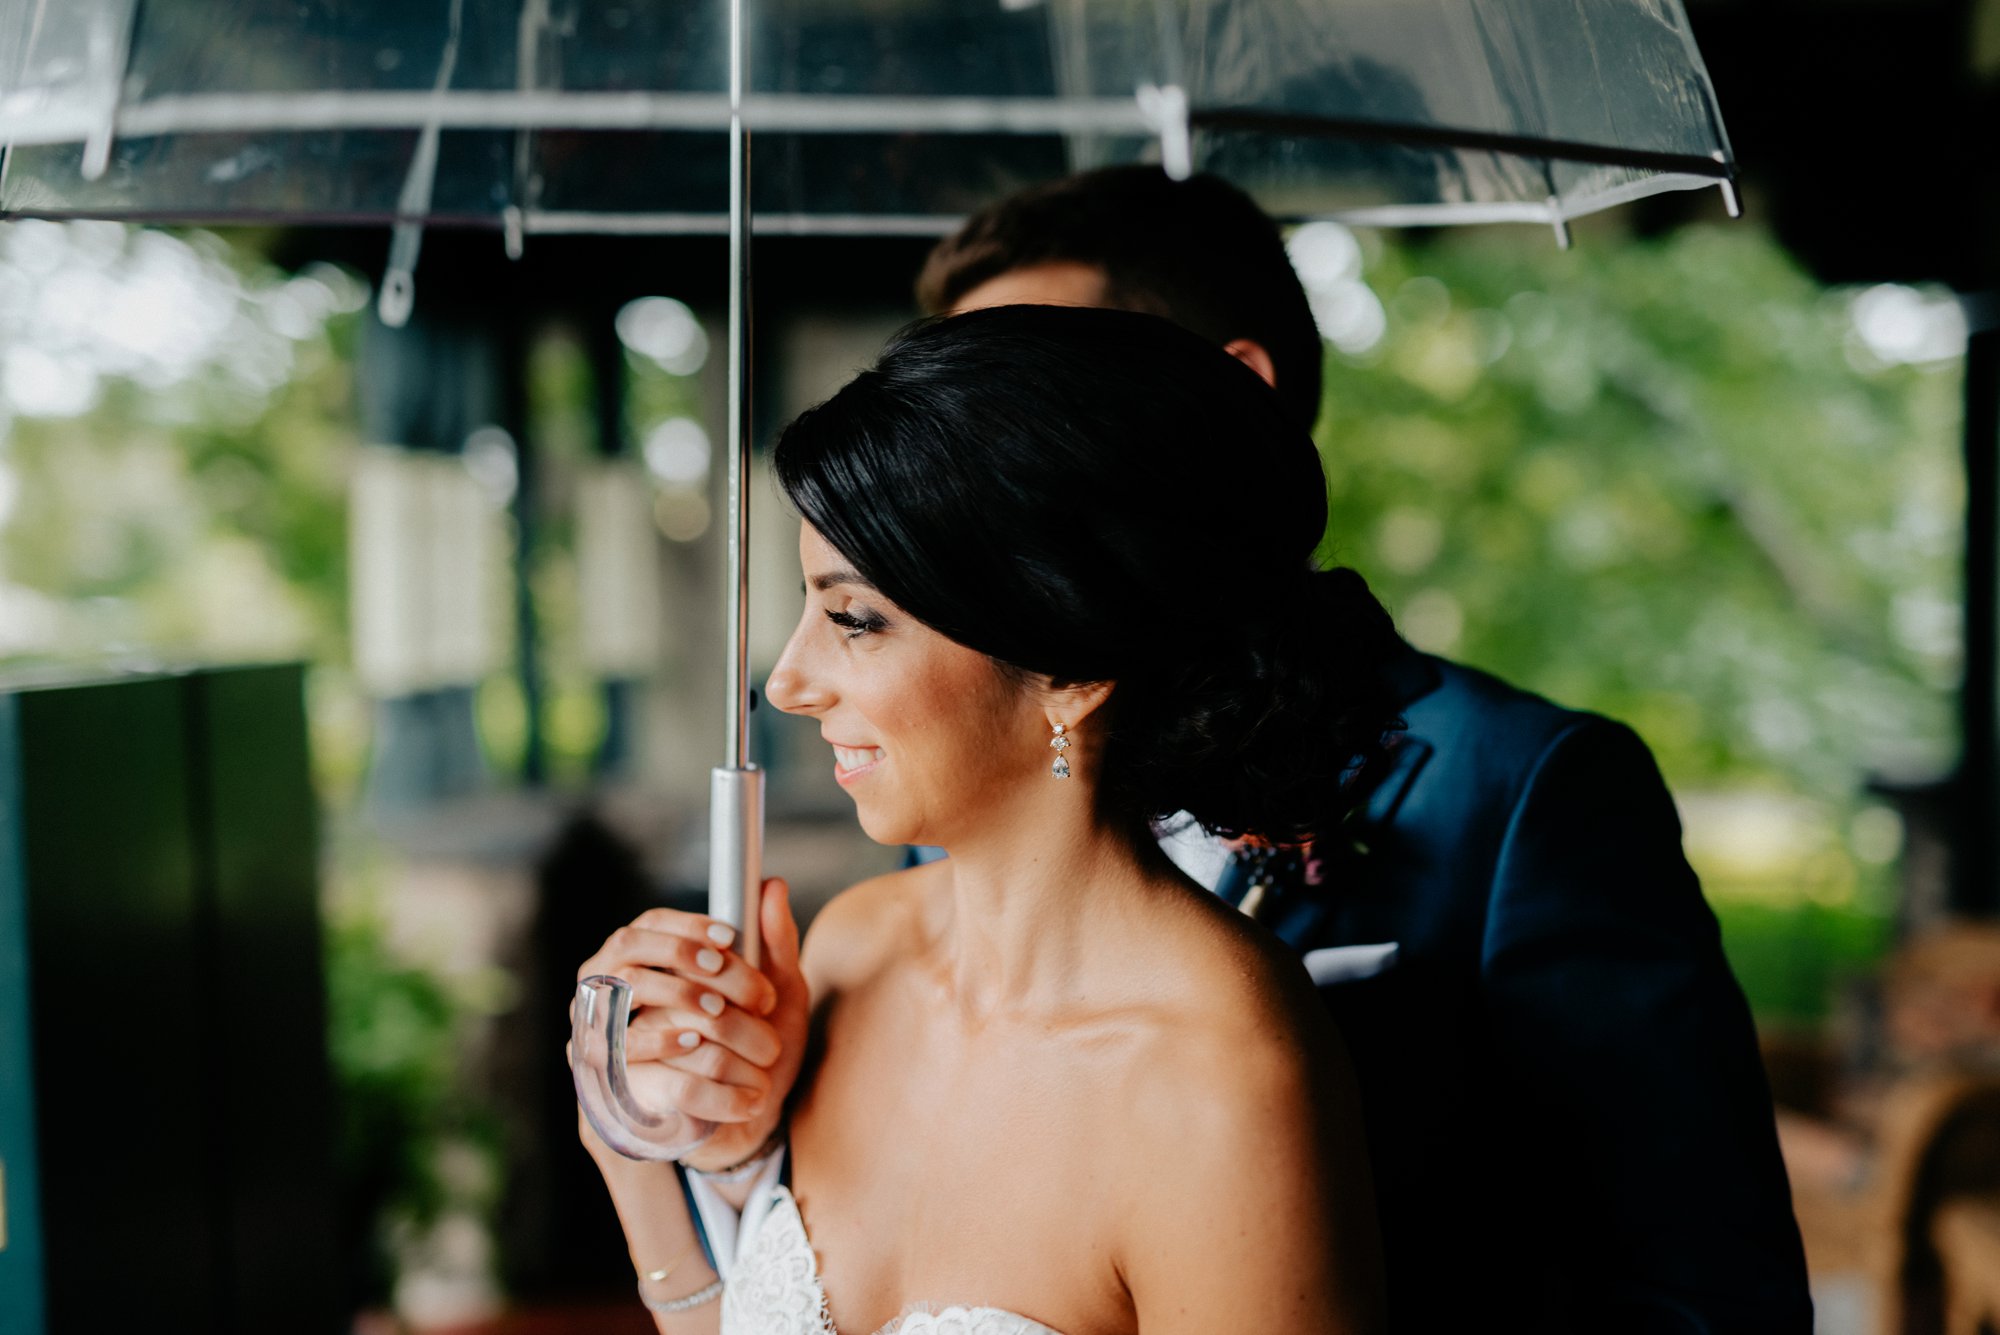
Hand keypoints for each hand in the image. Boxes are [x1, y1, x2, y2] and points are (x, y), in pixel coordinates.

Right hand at [573, 878, 807, 1171]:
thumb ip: (775, 941)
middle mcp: (621, 988)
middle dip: (681, 956)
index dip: (686, 927)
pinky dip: (663, 1042)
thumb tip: (774, 884)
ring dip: (678, 997)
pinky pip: (626, 1050)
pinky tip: (695, 1043)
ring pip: (627, 992)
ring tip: (720, 1013)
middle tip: (724, 971)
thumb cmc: (759, 1043)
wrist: (749, 1113)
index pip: (652, 925)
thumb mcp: (779, 992)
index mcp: (656, 959)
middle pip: (631, 951)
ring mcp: (610, 1029)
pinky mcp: (613, 1074)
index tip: (729, 939)